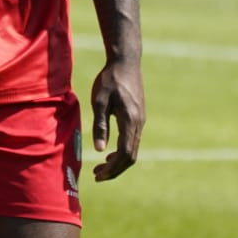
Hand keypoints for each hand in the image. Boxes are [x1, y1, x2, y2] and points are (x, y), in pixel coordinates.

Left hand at [89, 57, 144, 180]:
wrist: (126, 62)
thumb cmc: (110, 79)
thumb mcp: (99, 101)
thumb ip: (100, 126)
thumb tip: (99, 150)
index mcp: (130, 121)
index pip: (124, 153)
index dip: (112, 168)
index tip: (98, 175)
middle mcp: (139, 124)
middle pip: (130, 156)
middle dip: (115, 170)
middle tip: (97, 175)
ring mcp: (141, 121)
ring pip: (133, 149)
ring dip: (118, 162)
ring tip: (101, 166)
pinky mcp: (139, 117)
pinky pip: (133, 141)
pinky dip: (122, 151)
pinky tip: (109, 151)